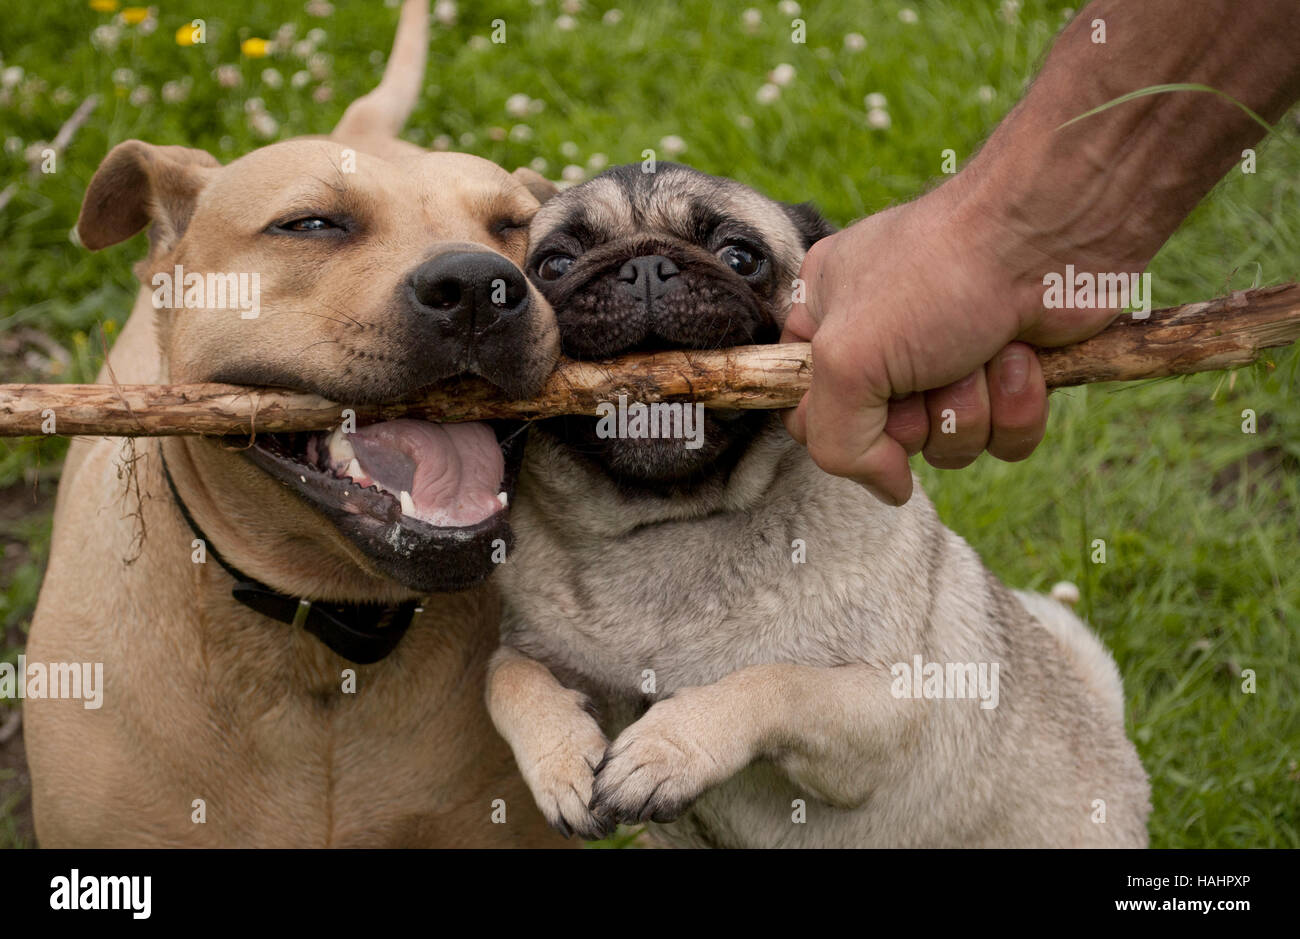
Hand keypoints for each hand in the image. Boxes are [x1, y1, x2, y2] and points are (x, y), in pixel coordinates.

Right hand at [781, 181, 1113, 504]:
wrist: (1050, 236)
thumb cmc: (938, 274)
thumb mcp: (847, 358)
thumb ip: (834, 440)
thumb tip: (889, 487)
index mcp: (826, 318)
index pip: (806, 410)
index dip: (837, 422)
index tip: (860, 396)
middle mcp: (884, 341)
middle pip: (883, 438)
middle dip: (916, 416)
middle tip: (929, 366)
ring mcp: (949, 358)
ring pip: (947, 445)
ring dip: (970, 408)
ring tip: (982, 351)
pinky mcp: (1008, 375)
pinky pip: (1003, 439)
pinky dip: (1016, 406)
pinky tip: (1022, 356)